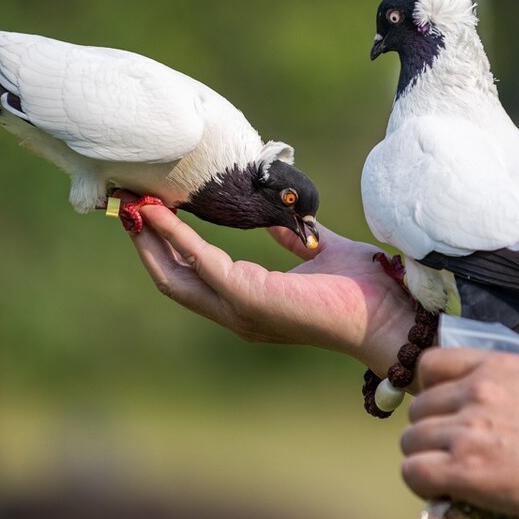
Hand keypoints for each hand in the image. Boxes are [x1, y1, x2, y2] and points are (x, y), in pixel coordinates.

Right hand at [126, 202, 416, 377]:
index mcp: (249, 300)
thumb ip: (292, 237)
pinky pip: (202, 262)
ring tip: (133, 204)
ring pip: (175, 275)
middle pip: (171, 277)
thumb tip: (276, 218)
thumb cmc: (364, 289)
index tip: (148, 208)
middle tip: (126, 203)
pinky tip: (162, 212)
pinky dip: (177, 236)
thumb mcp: (318, 250)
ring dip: (151, 238)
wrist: (391, 315)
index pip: (192, 274)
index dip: (165, 243)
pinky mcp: (249, 299)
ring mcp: (239, 309)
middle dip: (144, 241)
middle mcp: (236, 311)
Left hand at [400, 347, 518, 518]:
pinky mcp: (464, 468)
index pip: (429, 363)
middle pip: (417, 409)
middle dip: (429, 431)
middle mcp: (475, 392)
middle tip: (448, 451)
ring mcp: (468, 429)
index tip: (439, 409)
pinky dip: (421, 483)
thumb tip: (475, 407)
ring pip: (411, 441)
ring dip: (423, 458)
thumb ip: (503, 387)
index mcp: (494, 366)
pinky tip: (439, 490)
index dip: (427, 389)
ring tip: (446, 474)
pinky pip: (414, 472)